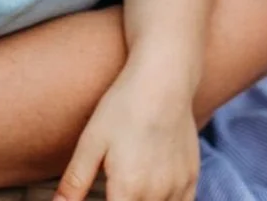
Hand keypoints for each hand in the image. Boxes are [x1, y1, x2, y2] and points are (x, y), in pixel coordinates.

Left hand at [54, 64, 199, 200]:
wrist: (163, 78)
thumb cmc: (124, 106)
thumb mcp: (91, 141)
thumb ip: (74, 182)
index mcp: (129, 190)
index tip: (103, 197)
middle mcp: (157, 194)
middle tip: (113, 191)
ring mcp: (178, 187)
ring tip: (130, 190)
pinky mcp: (192, 177)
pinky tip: (152, 194)